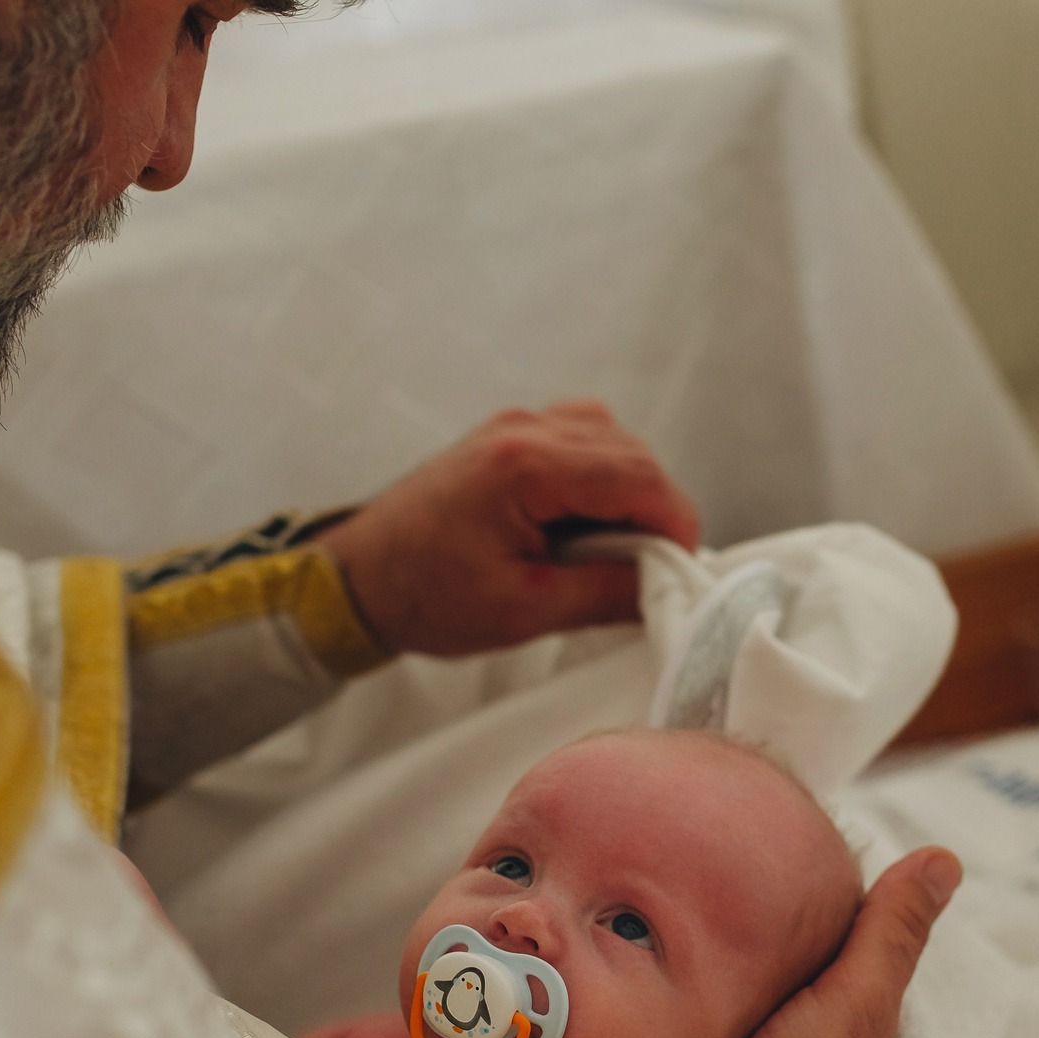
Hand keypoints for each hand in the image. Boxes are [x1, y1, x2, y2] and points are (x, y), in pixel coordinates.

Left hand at [317, 401, 701, 656]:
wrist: (358, 579)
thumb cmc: (423, 594)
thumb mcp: (525, 610)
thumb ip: (606, 592)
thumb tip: (666, 585)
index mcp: (523, 466)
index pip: (637, 476)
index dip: (674, 523)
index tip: (680, 568)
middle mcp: (522, 429)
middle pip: (632, 453)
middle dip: (654, 510)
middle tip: (647, 569)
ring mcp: (515, 426)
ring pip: (612, 442)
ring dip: (628, 493)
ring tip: (612, 551)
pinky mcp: (510, 437)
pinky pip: (582, 442)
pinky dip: (599, 481)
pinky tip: (584, 526)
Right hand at [676, 848, 963, 1037]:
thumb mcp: (858, 1000)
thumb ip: (891, 933)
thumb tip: (947, 857)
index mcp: (857, 1021)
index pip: (850, 942)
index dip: (830, 900)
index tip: (795, 848)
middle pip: (802, 962)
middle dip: (775, 923)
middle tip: (733, 860)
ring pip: (753, 985)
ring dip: (731, 954)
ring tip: (691, 891)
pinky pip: (709, 1010)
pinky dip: (699, 985)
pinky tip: (672, 952)